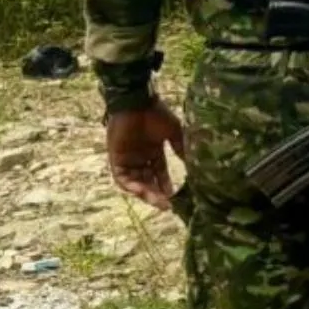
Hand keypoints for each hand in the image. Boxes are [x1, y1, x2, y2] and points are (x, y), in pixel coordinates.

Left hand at [105, 97, 186, 212]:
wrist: (137, 102)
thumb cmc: (156, 114)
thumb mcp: (174, 132)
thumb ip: (181, 148)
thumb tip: (191, 163)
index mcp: (154, 151)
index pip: (160, 173)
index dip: (166, 185)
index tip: (175, 197)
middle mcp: (141, 157)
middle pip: (148, 180)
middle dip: (157, 194)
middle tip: (166, 205)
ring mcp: (128, 158)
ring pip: (135, 182)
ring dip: (145, 193)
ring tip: (157, 201)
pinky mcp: (116, 158)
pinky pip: (121, 177)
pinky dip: (130, 186)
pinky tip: (142, 191)